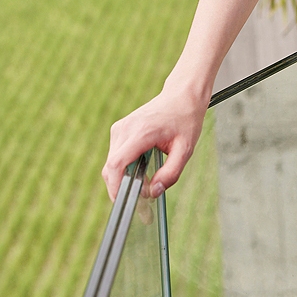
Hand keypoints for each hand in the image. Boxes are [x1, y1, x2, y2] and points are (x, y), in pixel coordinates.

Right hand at [102, 86, 206, 201]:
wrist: (182, 96)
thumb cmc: (185, 120)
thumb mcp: (186, 149)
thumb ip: (171, 173)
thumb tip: (153, 192)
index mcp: (142, 132)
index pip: (116, 164)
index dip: (116, 187)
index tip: (126, 201)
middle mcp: (125, 128)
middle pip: (110, 167)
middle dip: (120, 187)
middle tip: (141, 196)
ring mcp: (120, 127)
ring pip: (110, 163)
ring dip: (122, 177)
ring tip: (144, 181)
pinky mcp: (119, 129)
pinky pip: (114, 155)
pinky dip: (123, 167)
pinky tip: (140, 169)